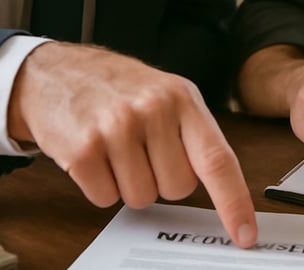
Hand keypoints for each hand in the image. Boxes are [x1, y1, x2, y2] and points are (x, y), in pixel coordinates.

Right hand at [7, 42, 256, 247]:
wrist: (58, 71)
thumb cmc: (119, 87)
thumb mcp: (167, 93)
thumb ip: (193, 134)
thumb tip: (223, 188)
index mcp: (183, 97)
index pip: (217, 158)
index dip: (234, 200)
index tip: (246, 233)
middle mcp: (154, 109)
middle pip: (177, 188)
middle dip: (160, 178)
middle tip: (141, 147)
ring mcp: (118, 127)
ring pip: (141, 198)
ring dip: (128, 182)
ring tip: (115, 146)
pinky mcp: (84, 148)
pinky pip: (105, 198)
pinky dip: (100, 185)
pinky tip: (95, 153)